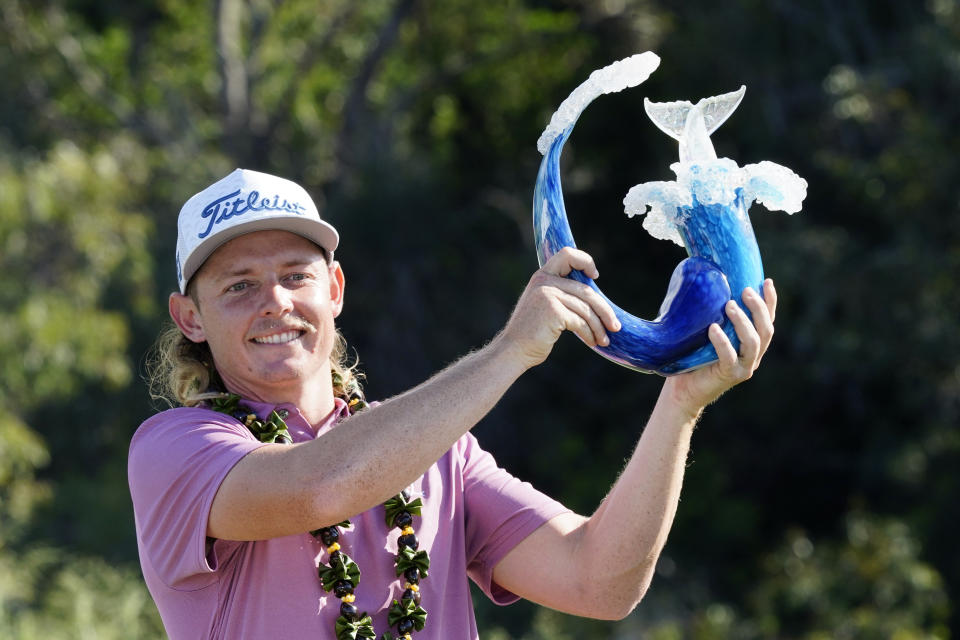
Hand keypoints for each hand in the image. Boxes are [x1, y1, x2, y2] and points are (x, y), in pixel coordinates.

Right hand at [500, 248, 620, 369]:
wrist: (514, 350)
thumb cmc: (532, 331)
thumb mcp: (544, 304)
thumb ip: (562, 293)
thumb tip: (595, 299)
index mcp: (542, 275)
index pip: (567, 254)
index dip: (585, 261)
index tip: (595, 277)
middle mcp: (544, 281)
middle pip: (586, 290)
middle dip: (604, 310)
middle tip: (615, 326)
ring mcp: (548, 295)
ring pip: (586, 309)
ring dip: (598, 327)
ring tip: (604, 340)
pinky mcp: (554, 311)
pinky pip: (580, 322)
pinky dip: (590, 334)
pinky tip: (592, 342)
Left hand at [664, 279, 776, 414]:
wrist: (683, 390)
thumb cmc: (694, 358)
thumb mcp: (706, 333)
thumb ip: (713, 314)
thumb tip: (704, 284)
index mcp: (752, 344)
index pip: (768, 320)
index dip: (770, 301)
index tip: (766, 281)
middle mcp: (753, 356)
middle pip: (766, 330)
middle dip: (759, 308)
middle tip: (745, 291)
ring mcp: (743, 367)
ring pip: (753, 342)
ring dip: (743, 322)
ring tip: (729, 305)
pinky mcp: (729, 375)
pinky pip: (729, 357)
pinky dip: (722, 341)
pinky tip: (713, 328)